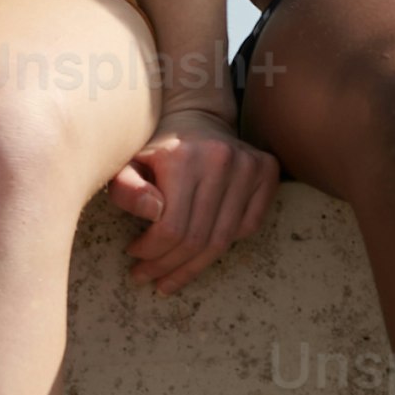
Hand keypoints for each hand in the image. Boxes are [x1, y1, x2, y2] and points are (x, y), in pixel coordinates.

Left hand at [107, 105, 276, 292]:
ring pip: (223, 240)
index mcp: (183, 157)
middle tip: (149, 277)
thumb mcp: (127, 165)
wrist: (195, 116)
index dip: (151, 252)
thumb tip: (154, 214)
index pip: (171, 228)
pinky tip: (201, 248)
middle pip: (198, 238)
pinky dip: (224, 243)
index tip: (134, 257)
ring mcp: (249, 165)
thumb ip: (127, 190)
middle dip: (169, 267)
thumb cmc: (156, 149)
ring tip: (170, 277)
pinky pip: (248, 226)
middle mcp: (222, 159)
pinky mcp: (267, 170)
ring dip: (194, 267)